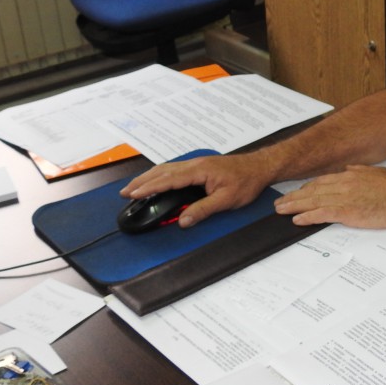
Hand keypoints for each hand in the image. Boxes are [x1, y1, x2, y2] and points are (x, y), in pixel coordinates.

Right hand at [120, 153, 270, 227]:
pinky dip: (160, 175)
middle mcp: (194, 164)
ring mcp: (196, 163)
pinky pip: (174, 169)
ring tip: (134, 188)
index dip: (149, 187)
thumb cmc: (247, 181)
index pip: (168, 180)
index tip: (133, 194)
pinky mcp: (199, 166)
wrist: (260, 167)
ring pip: (166, 169)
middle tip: (125, 193)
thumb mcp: (226, 200)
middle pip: (162, 172)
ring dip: (149, 177)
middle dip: (142, 182)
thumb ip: (203, 210)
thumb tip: (183, 221)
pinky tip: (155, 181)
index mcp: (199, 171)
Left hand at [274, 165, 385, 228]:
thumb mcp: (375, 172)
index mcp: (349, 176)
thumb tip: (350, 169)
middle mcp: (343, 185)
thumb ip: (359, 171)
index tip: (296, 193)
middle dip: (293, 197)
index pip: (321, 182)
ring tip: (281, 210)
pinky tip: (296, 219)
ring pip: (312, 201)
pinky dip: (307, 216)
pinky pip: (321, 214)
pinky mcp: (347, 212)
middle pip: (312, 191)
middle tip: (279, 203)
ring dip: (294, 206)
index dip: (306, 188)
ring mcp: (344, 198)